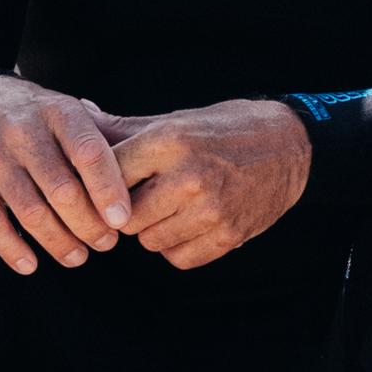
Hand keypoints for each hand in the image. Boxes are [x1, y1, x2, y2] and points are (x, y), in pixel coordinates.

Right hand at [0, 75, 132, 275]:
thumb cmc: (38, 116)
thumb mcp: (69, 111)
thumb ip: (100, 142)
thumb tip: (137, 187)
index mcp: (57, 111)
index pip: (88, 153)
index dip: (108, 190)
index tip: (122, 220)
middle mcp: (22, 131)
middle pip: (62, 190)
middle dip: (89, 225)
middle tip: (106, 242)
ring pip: (30, 212)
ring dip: (59, 242)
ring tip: (78, 256)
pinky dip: (12, 249)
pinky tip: (31, 265)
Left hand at [109, 99, 312, 269]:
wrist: (290, 147)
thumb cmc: (223, 129)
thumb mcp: (175, 120)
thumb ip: (125, 127)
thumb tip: (81, 113)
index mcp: (170, 141)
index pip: (108, 173)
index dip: (101, 183)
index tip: (105, 185)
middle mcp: (189, 176)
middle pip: (125, 217)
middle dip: (126, 213)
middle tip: (142, 200)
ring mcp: (211, 209)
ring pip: (150, 241)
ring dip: (153, 231)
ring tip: (170, 209)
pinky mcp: (228, 235)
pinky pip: (179, 258)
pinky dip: (178, 247)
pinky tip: (189, 225)